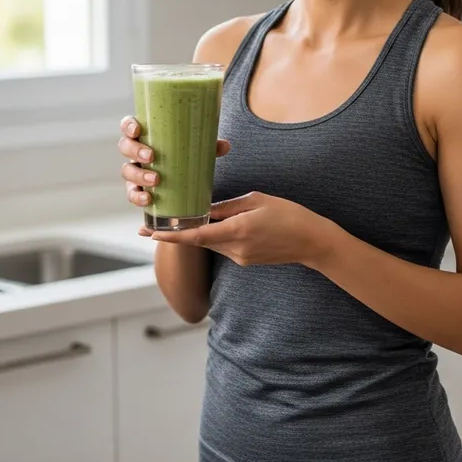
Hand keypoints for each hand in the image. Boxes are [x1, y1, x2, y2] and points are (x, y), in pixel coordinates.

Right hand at [118, 116, 230, 208]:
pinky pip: (132, 193)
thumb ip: (209, 145)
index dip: (128, 126)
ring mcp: (135, 170)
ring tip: (156, 180)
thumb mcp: (196, 147)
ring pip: (127, 171)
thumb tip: (225, 146)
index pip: (129, 126)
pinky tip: (148, 200)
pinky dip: (137, 197)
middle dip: (135, 151)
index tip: (137, 130)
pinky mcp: (139, 189)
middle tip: (152, 156)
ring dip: (138, 175)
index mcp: (146, 134)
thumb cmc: (184, 154)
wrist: (183, 176)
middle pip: (125, 147)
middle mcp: (136, 152)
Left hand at [140, 191, 331, 267]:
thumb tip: (204, 209)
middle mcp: (236, 249)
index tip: (149, 233)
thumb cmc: (288, 215)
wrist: (312, 241)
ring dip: (198, 233)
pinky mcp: (246, 261)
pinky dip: (214, 236)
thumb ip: (227, 206)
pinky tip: (213, 225)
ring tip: (181, 219)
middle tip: (154, 223)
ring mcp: (241, 258)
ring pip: (211, 244)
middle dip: (179, 232)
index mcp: (237, 231)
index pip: (196, 236)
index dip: (171, 236)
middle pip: (200, 240)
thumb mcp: (256, 200)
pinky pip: (223, 247)